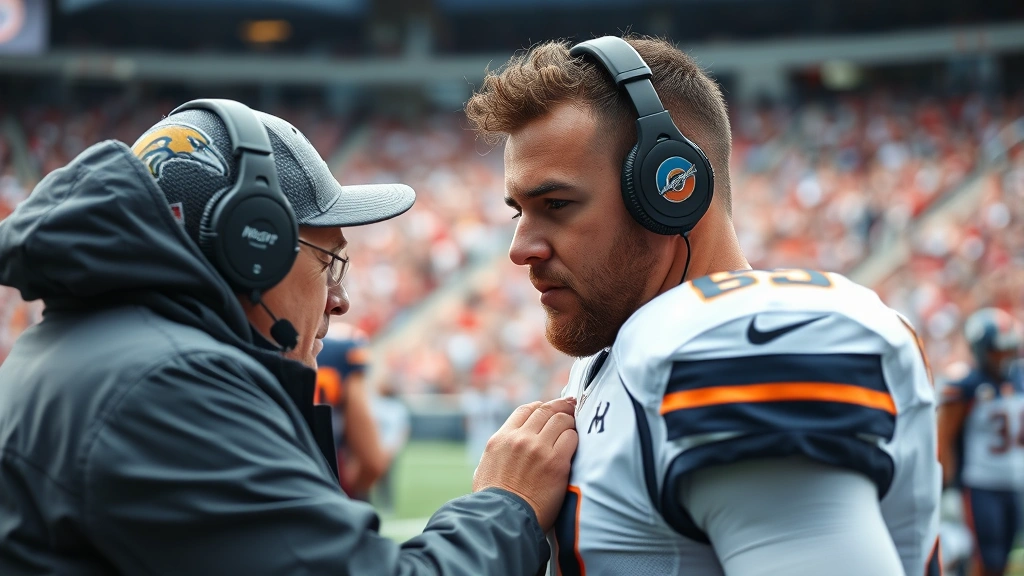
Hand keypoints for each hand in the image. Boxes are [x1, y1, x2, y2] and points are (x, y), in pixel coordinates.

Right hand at [472, 398, 577, 529]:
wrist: (504, 520)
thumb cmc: (493, 502)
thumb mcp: (485, 468)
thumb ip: (499, 451)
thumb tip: (506, 448)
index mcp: (501, 439)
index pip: (525, 410)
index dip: (540, 406)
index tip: (549, 408)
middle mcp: (519, 439)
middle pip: (546, 410)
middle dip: (561, 406)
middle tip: (571, 405)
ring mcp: (538, 448)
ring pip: (561, 420)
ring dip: (569, 422)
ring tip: (573, 428)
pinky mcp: (556, 462)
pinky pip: (571, 438)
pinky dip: (574, 438)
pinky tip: (575, 444)